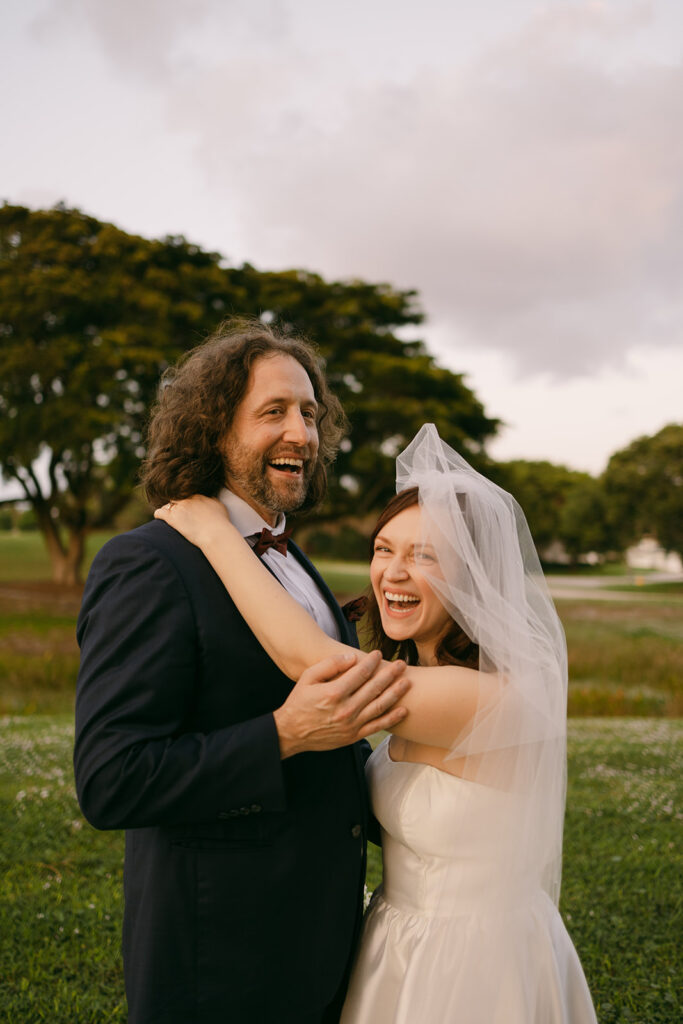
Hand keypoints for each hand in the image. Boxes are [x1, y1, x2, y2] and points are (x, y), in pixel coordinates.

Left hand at [154, 495, 231, 548]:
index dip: (185, 502)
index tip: (186, 509)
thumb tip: (210, 499)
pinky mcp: (172, 518)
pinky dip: (159, 515)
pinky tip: (160, 518)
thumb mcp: (220, 507)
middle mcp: (187, 499)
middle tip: (178, 514)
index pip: (186, 494)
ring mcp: (179, 508)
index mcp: (198, 496)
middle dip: (176, 505)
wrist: (216, 534)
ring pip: (168, 505)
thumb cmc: (221, 523)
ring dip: (168, 510)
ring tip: (170, 517)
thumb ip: (212, 500)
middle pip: (176, 498)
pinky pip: (160, 512)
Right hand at [273, 650, 408, 757]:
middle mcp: (346, 709)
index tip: (379, 653)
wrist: (291, 732)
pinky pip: (377, 726)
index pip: (360, 673)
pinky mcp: (353, 736)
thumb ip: (330, 664)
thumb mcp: (308, 677)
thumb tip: (352, 657)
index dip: (372, 661)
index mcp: (334, 692)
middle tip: (401, 664)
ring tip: (407, 682)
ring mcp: (351, 724)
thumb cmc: (299, 701)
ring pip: (380, 706)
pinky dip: (392, 718)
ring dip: (396, 693)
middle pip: (374, 688)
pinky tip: (403, 710)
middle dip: (390, 674)